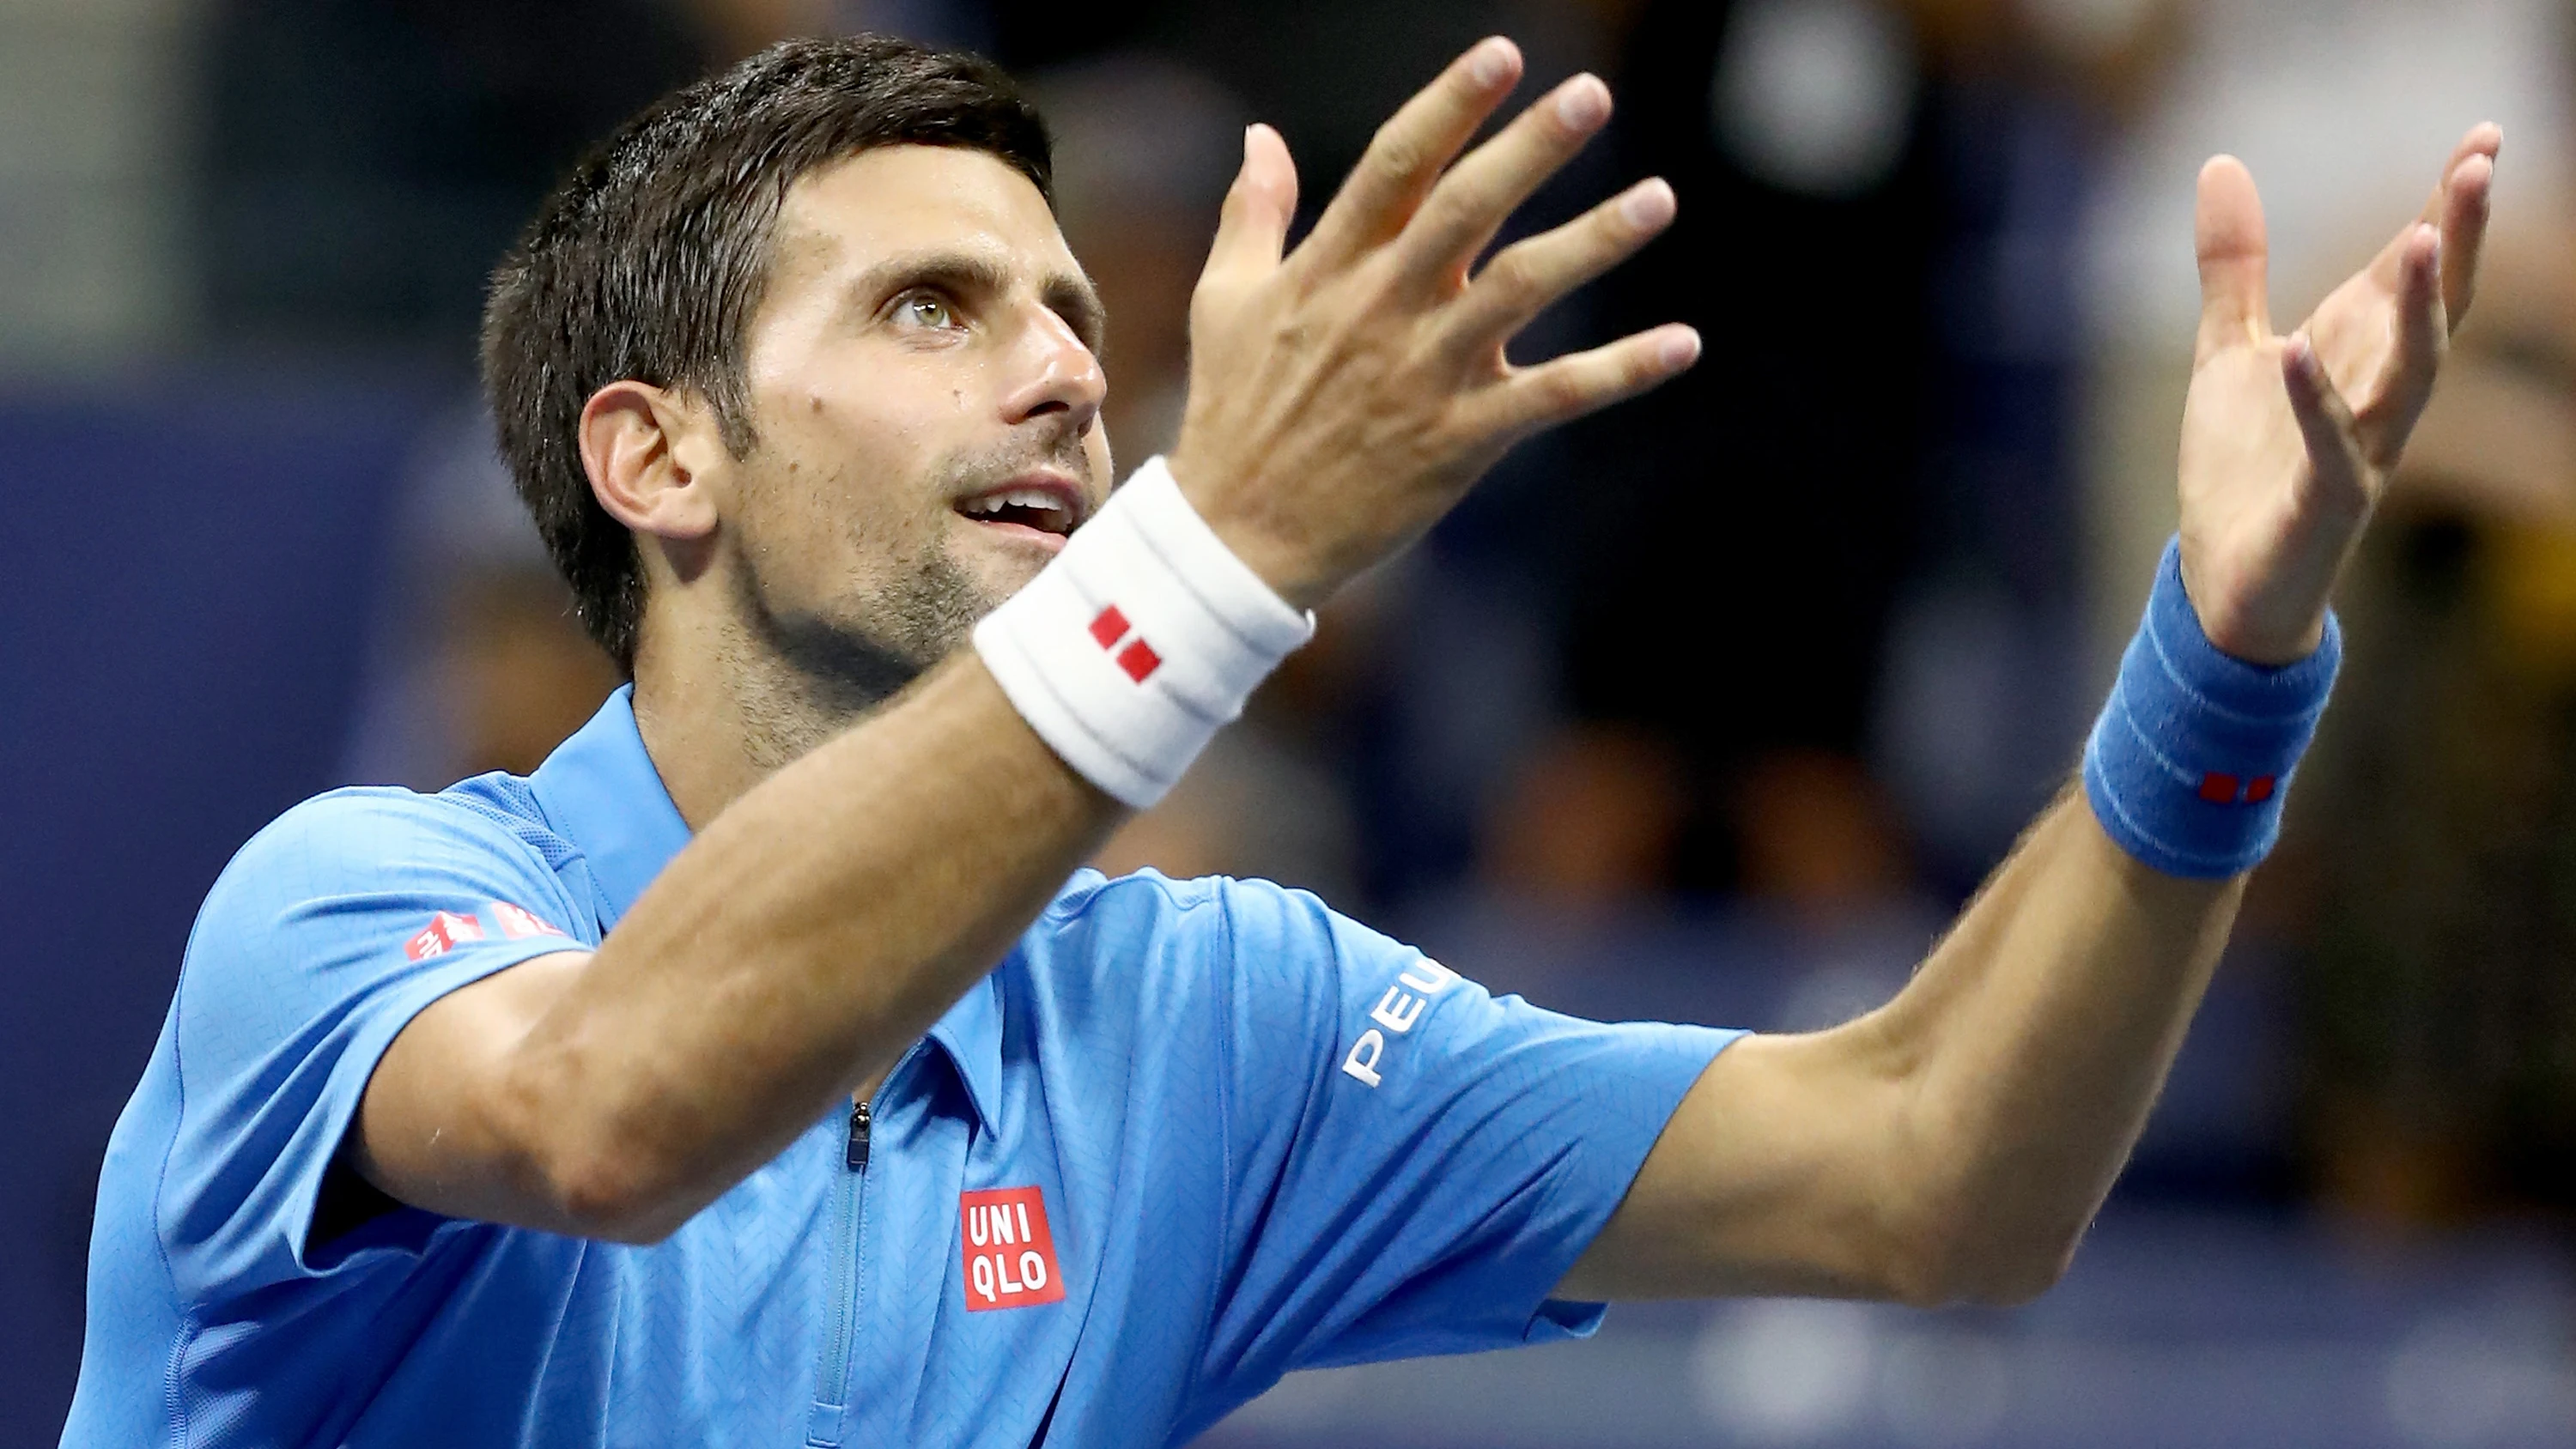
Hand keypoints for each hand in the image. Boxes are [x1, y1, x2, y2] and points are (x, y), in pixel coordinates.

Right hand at [1166, 37, 1699, 609]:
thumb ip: (1253, 215)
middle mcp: (1382, 309)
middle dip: (1530, 148)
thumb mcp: (1226, 304)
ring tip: (1659, 198)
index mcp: (1329, 269)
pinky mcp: (1460, 440)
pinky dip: (1618, 372)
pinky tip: (1682, 343)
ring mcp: (1424, 374)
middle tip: (1592, 94)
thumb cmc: (1235, 415)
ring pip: (1520, 292)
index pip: (1396, 166)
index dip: (1450, 105)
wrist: (1239, 538)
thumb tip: (1261, 136)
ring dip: (1594, 243)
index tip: (1504, 55)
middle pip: (1465, 209)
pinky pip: (1552, 398)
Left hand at [2176, 126, 2499, 663]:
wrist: (2223, 586)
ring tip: (2424, 238)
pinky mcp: (2324, 503)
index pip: (2415, 271)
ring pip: (2411, 374)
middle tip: (2481, 164)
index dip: (2447, 206)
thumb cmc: (2243, 467)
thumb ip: (2234, 267)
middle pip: (2436, 309)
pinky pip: (2331, 448)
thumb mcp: (2230, 350)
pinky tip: (2298, 348)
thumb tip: (2222, 164)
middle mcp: (2378, 396)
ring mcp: (2363, 452)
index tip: (2482, 138)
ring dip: (2420, 310)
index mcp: (2361, 354)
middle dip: (2459, 239)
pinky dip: (2315, 400)